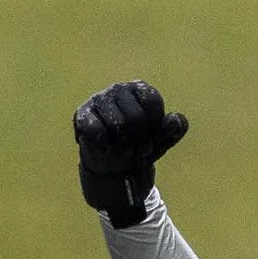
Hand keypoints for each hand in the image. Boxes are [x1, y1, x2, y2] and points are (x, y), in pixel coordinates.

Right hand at [74, 80, 188, 227]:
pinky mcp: (82, 114)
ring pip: (117, 124)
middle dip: (142, 142)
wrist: (117, 168)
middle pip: (135, 116)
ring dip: (125, 147)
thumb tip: (174, 122)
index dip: (156, 126)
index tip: (155, 140)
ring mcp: (99, 100)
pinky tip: (107, 150)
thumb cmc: (141, 147)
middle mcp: (119, 90)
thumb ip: (174, 129)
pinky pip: (96, 130)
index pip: (152, 100)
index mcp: (140, 90)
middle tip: (141, 152)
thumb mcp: (162, 140)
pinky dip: (105, 146)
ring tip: (126, 153)